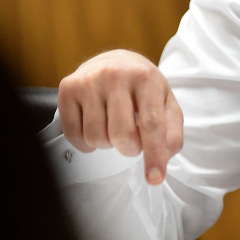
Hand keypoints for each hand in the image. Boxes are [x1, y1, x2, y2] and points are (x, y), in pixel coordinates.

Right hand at [57, 49, 182, 184]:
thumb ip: (172, 130)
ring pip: (96, 137)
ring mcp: (89, 80)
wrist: (114, 61)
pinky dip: (86, 142)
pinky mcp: (67, 88)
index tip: (155, 177)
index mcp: (146, 77)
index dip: (154, 154)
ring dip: (107, 143)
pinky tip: (95, 127)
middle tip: (132, 140)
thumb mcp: (166, 102)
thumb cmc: (142, 87)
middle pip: (121, 135)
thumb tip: (164, 155)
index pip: (151, 124)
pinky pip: (73, 134)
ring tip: (113, 127)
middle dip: (129, 148)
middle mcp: (115, 75)